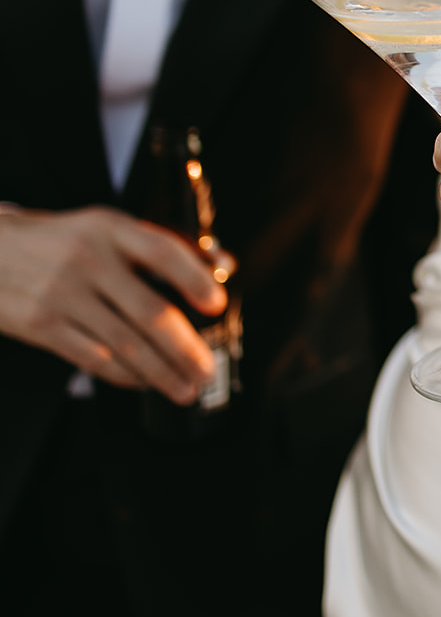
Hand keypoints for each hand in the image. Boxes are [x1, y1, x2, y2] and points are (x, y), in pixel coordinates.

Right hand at [0, 206, 229, 401]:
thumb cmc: (61, 241)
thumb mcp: (104, 228)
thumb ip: (158, 246)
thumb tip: (221, 264)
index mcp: (109, 228)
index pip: (161, 251)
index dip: (194, 278)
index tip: (216, 304)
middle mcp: (87, 259)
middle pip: (148, 310)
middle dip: (184, 348)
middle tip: (207, 369)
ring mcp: (63, 294)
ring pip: (124, 344)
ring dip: (160, 372)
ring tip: (185, 388)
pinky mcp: (43, 325)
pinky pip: (94, 358)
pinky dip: (125, 375)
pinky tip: (145, 383)